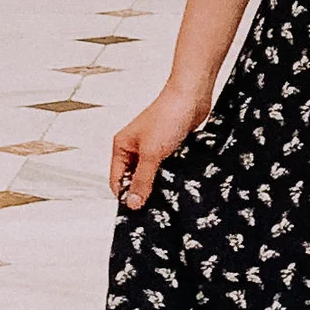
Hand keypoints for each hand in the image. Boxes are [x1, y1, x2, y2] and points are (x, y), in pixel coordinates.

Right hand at [109, 76, 212, 209]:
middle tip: (156, 208)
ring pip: (153, 175)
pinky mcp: (171, 147)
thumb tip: (132, 203)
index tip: (137, 213)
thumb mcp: (152, 154)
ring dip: (161, 184)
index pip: (117, 180)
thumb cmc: (167, 115)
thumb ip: (142, 180)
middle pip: (135, 179)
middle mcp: (135, 147)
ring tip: (169, 195)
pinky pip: (168, 168)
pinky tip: (179, 183)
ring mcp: (153, 147)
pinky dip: (173, 175)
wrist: (192, 96)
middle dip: (144, 192)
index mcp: (122, 147)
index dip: (125, 196)